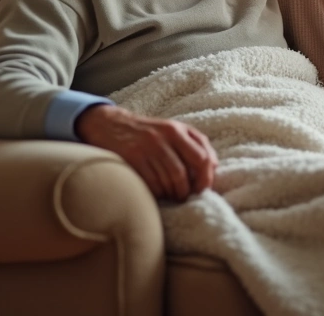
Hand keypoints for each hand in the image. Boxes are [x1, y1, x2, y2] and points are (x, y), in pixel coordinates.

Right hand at [74, 105, 217, 201]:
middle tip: (185, 198)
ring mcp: (145, 149)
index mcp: (176, 130)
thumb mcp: (172, 128)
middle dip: (186, 191)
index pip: (202, 158)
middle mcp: (162, 138)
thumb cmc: (147, 132)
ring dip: (172, 194)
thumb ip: (195, 142)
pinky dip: (157, 193)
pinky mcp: (130, 160)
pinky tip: (157, 193)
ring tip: (172, 196)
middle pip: (183, 174)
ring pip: (167, 182)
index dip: (206, 178)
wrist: (109, 124)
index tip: (204, 190)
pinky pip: (150, 184)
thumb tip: (214, 165)